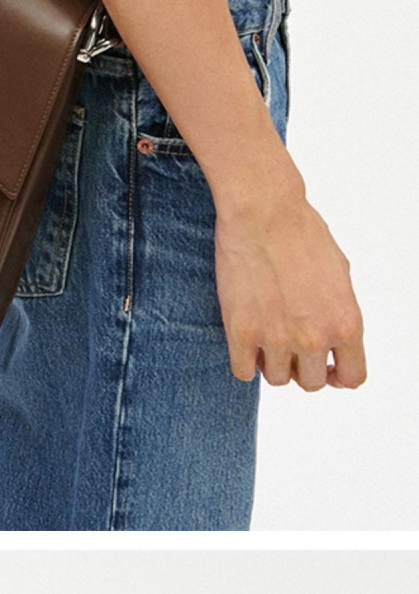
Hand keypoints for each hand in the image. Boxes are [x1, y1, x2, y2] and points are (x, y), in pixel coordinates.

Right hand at [214, 171, 365, 388]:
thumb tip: (333, 339)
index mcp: (346, 323)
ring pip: (277, 379)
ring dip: (273, 362)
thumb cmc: (302, 232)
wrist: (264, 211)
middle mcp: (314, 337)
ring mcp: (276, 337)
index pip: (352, 376)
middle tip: (290, 344)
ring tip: (267, 334)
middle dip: (303, 366)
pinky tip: (246, 340)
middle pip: (312, 383)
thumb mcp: (340, 274)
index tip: (327, 367)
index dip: (338, 376)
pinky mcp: (241, 332)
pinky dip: (246, 361)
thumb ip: (339, 313)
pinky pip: (243, 372)